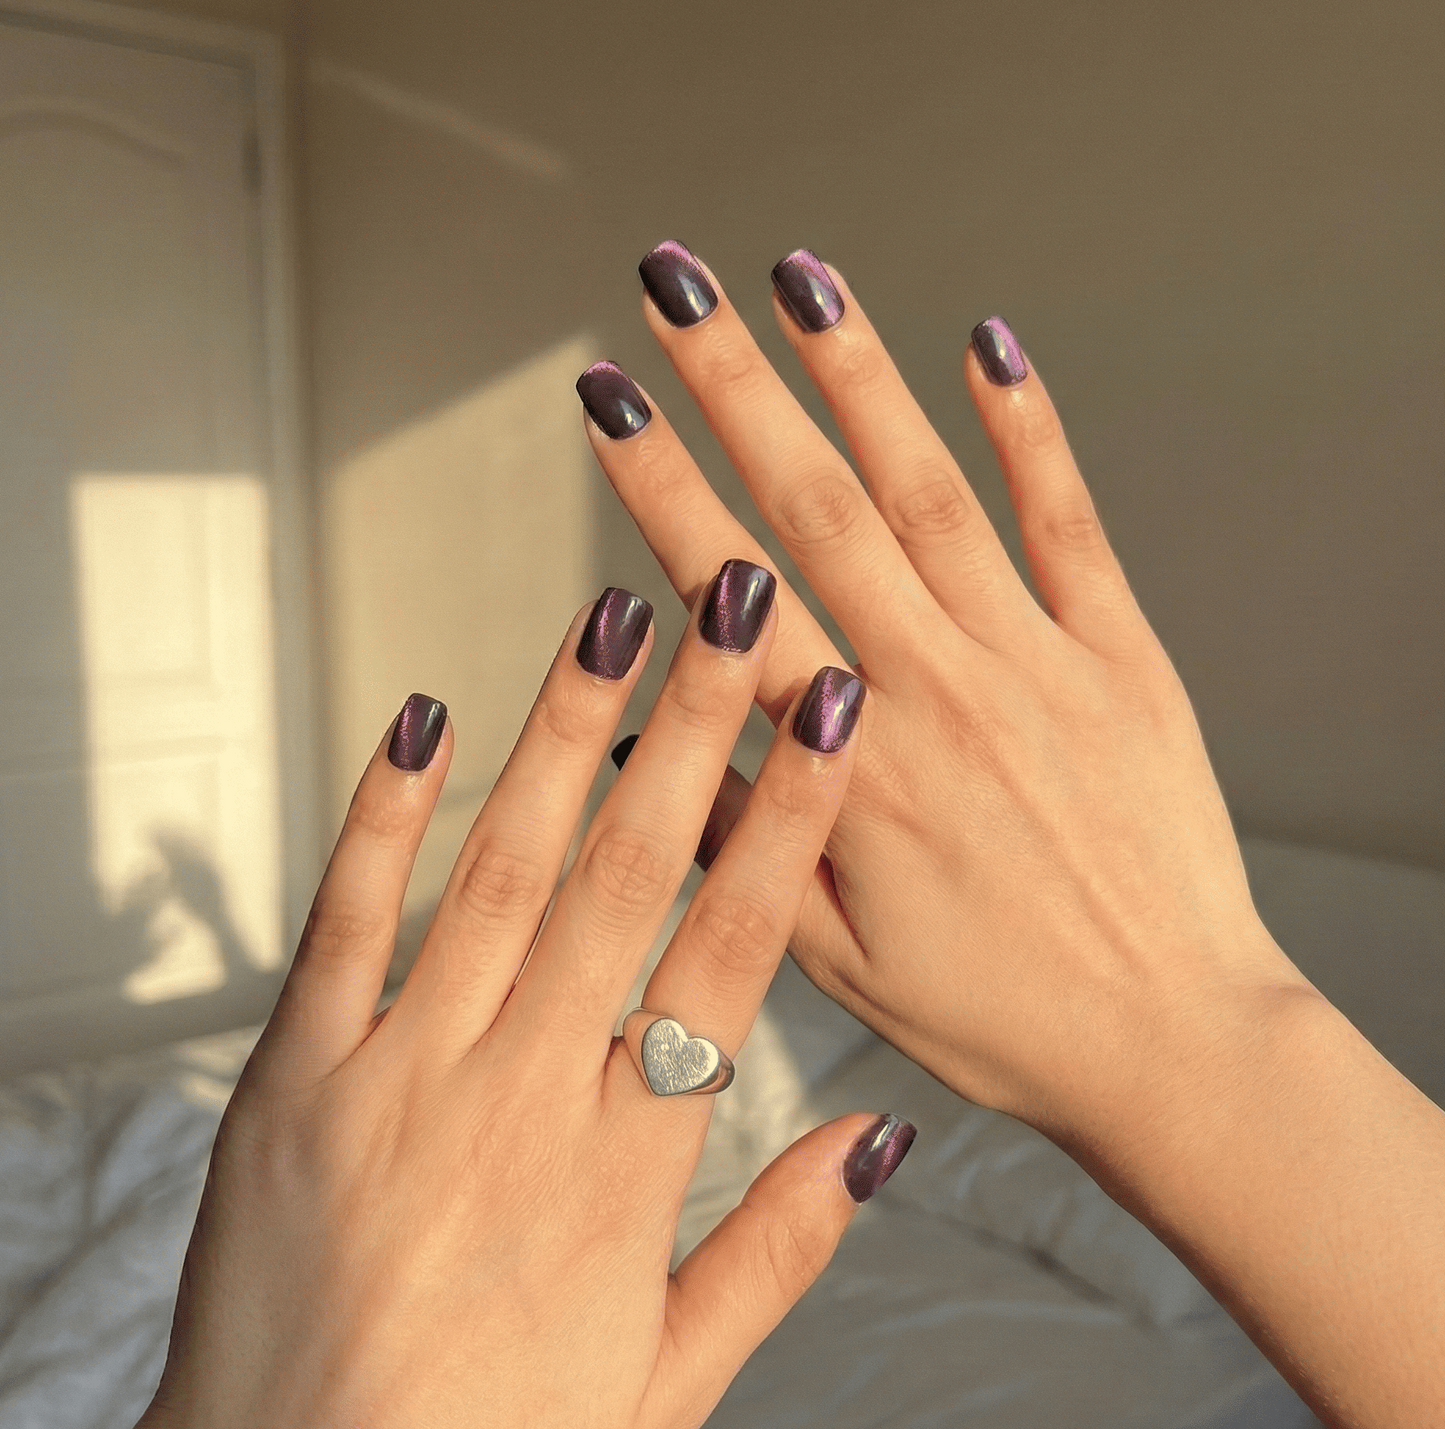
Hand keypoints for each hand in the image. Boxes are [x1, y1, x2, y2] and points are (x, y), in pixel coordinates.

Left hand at [139, 573, 909, 1428]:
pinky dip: (384, 814)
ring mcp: (401, 1077)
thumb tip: (877, 1142)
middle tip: (735, 609)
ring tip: (611, 623)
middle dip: (692, 729)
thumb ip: (775, 1253)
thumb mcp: (666, 1385)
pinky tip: (420, 718)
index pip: (732, 956)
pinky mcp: (295, 1079)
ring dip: (561, 736)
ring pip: (502, 873)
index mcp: (626, 1172)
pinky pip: (346, 922)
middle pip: (627, 878)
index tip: (830, 722)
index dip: (788, 826)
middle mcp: (521, 1100)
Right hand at [585, 245, 1303, 1143]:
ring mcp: (1036, 663)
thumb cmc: (1000, 1014)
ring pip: (930, 491)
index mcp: (850, 772)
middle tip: (672, 290)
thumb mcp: (834, 961)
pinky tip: (989, 347)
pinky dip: (1028, 431)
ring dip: (859, 376)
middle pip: (816, 509)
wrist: (1172, 1042)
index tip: (608, 401)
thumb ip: (739, 840)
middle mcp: (934, 693)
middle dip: (733, 386)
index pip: (728, 600)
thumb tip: (655, 742)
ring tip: (798, 280)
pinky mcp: (1121, 658)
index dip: (658, 488)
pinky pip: (1069, 523)